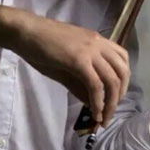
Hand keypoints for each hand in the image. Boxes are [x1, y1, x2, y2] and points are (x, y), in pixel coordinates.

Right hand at [5, 10, 129, 126]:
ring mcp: (90, 51)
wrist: (25, 31)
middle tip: (110, 112)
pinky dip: (97, 102)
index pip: (122, 59)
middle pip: (122, 72)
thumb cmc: (42, 45)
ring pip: (112, 80)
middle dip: (120, 96)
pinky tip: (94, 112)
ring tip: (103, 118)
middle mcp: (99, 44)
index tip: (114, 97)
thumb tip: (92, 101)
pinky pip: (95, 85)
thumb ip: (81, 81)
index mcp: (98, 41)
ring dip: (111, 103)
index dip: (123, 80)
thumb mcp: (67, 63)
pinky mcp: (79, 60)